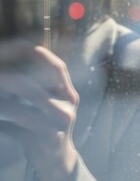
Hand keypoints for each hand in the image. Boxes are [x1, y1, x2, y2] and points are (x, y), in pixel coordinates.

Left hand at [0, 44, 78, 178]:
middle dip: (12, 80)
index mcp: (69, 95)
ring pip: (24, 111)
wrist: (57, 158)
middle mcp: (67, 107)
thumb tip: (14, 70)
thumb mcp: (52, 104)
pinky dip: (4, 125)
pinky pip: (18, 130)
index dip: (41, 55)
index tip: (24, 46)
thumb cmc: (50, 126)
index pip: (58, 69)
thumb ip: (41, 88)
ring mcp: (58, 125)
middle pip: (37, 89)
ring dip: (3, 105)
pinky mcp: (47, 140)